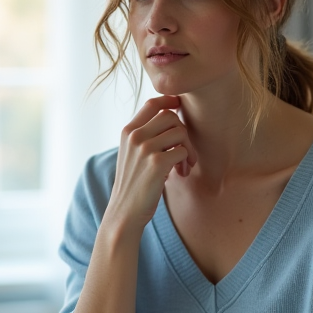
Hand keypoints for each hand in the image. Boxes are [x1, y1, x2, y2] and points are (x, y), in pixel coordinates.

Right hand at [106, 95, 197, 231]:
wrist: (124, 211)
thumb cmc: (133, 183)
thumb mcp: (132, 154)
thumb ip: (145, 135)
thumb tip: (171, 116)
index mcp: (128, 131)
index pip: (152, 103)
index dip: (170, 101)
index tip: (179, 107)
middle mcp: (134, 136)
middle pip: (171, 116)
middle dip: (183, 132)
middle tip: (183, 151)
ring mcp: (145, 148)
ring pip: (180, 132)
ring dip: (188, 148)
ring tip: (183, 165)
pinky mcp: (156, 163)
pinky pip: (183, 151)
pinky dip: (186, 162)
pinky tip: (180, 174)